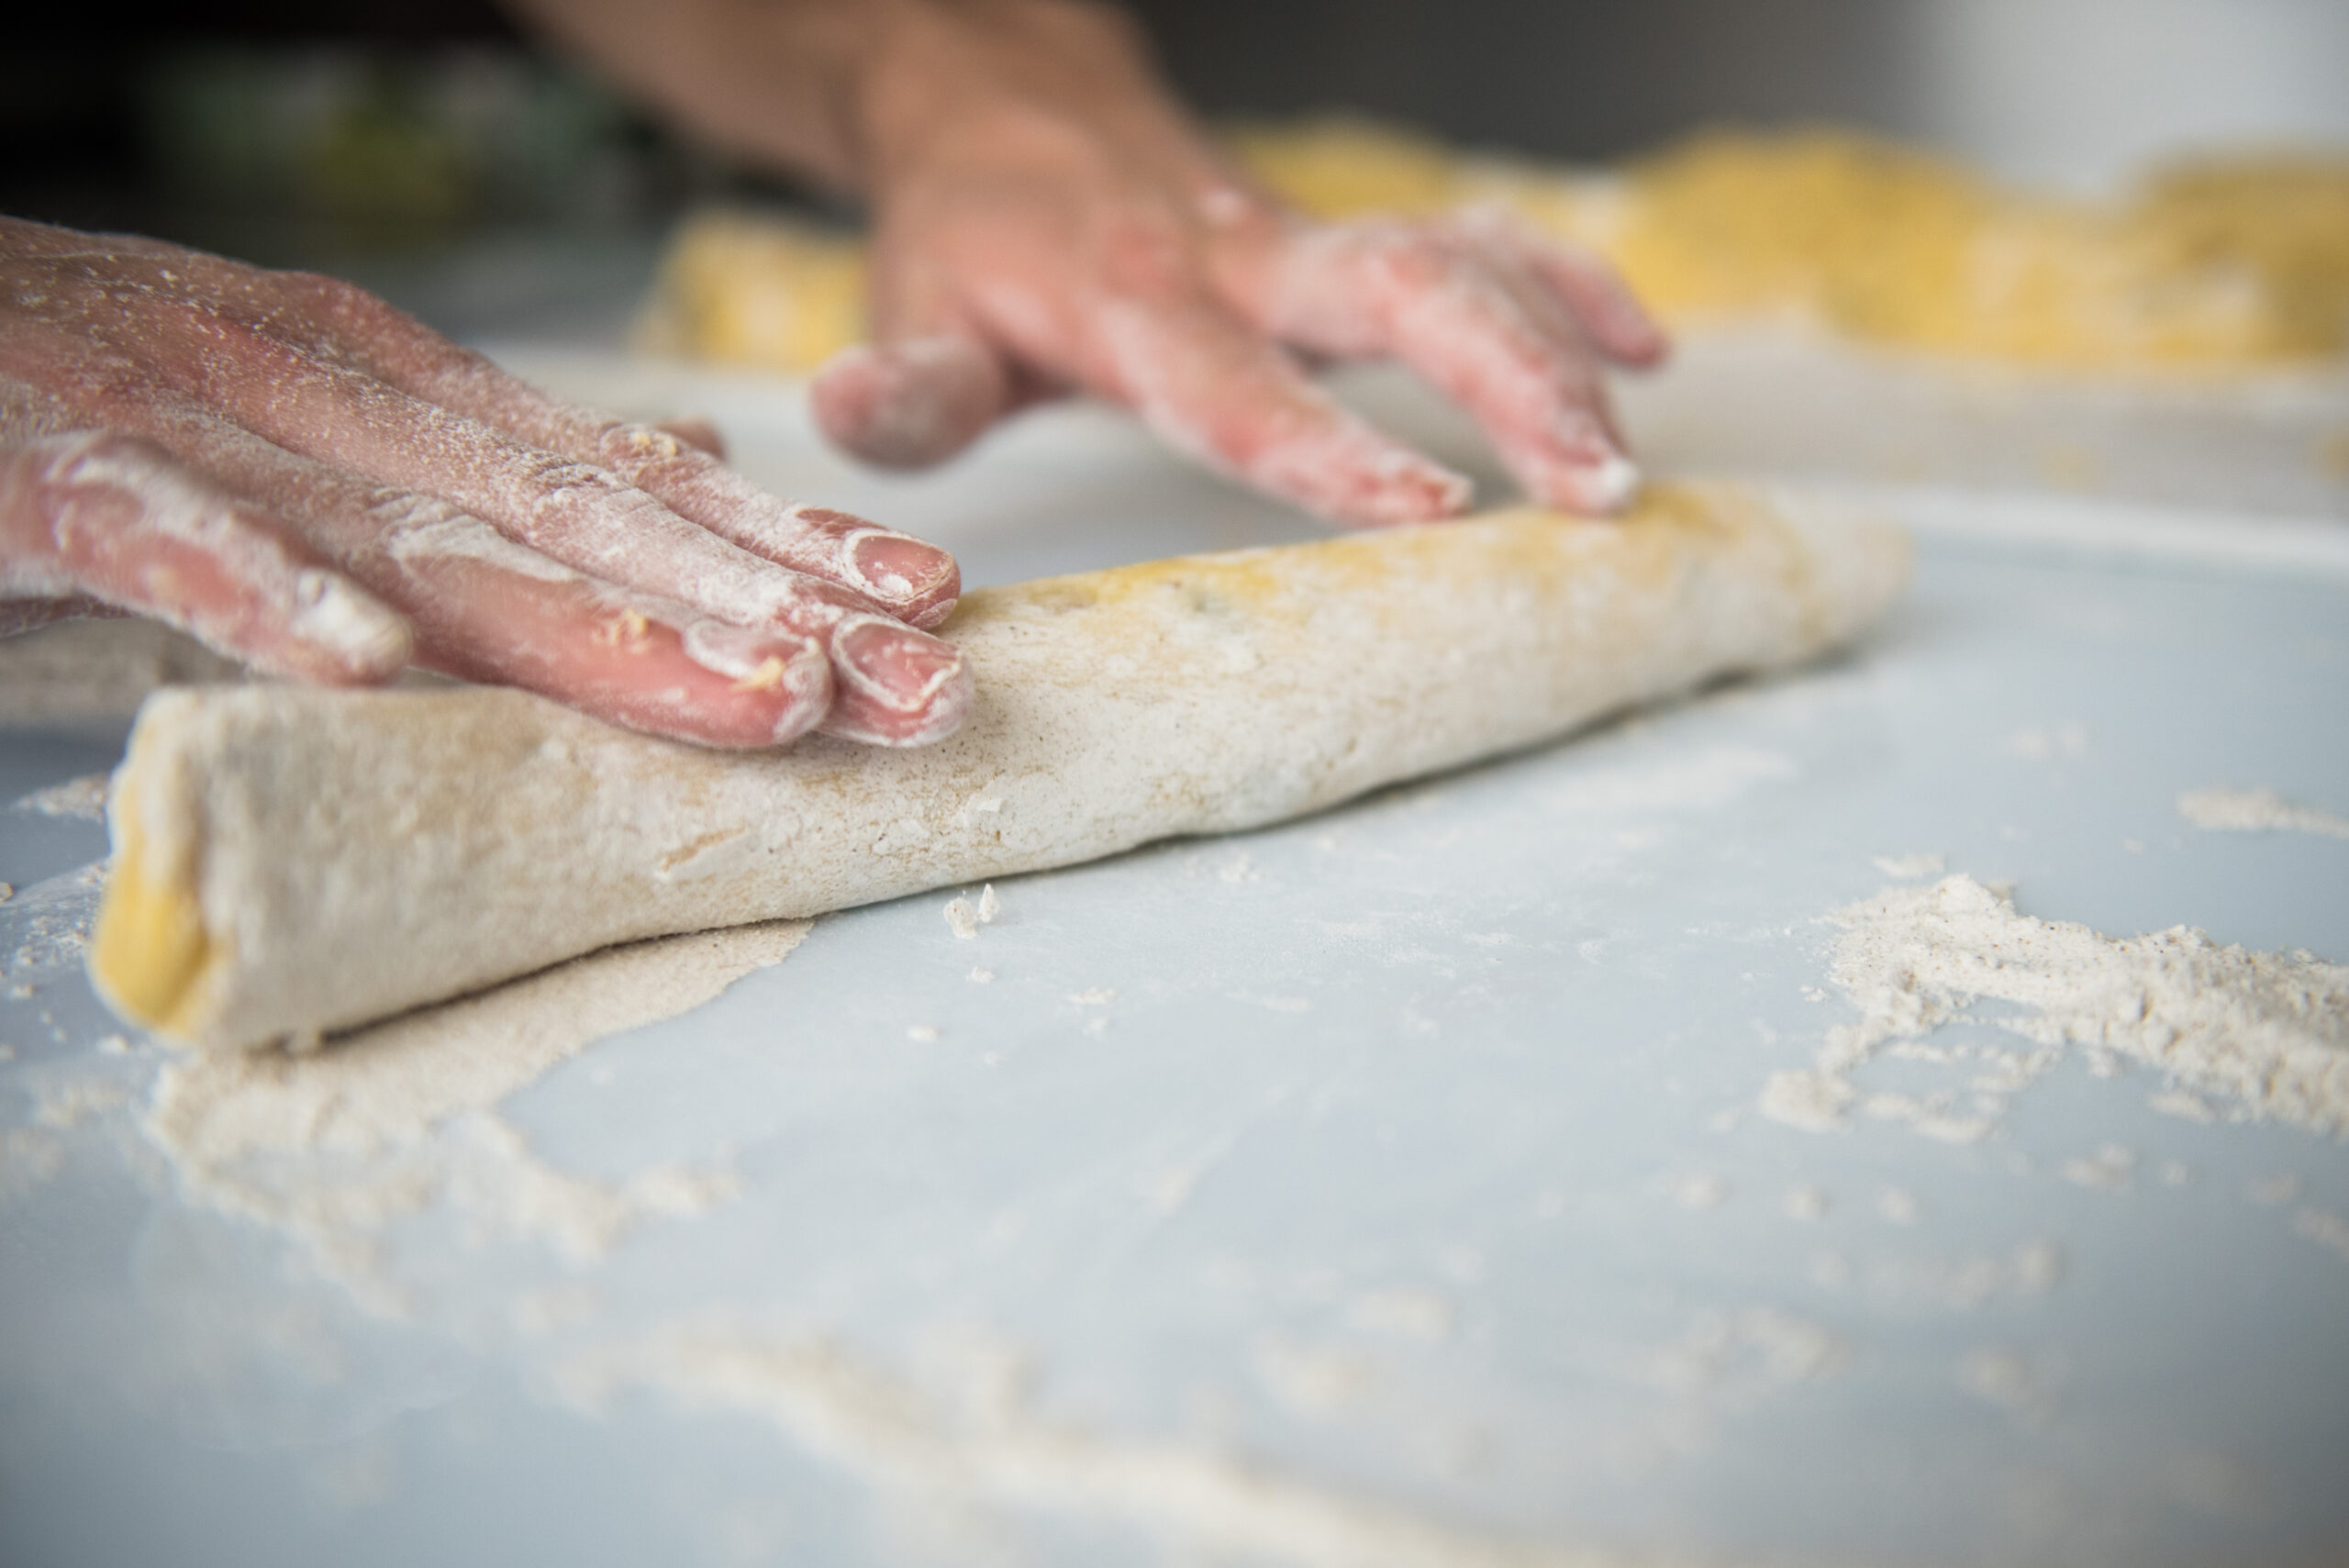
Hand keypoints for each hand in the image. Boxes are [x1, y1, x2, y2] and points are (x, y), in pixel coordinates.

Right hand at [0, 216, 969, 748]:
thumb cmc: (101, 394)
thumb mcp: (329, 418)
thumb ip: (493, 456)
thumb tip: (678, 454)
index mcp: (402, 392)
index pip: (632, 481)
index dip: (787, 543)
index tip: (929, 602)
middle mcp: (336, 400)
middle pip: (589, 524)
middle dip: (772, 610)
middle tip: (926, 686)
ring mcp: (205, 436)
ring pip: (439, 546)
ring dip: (609, 632)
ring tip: (768, 703)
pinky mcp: (62, 481)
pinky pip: (178, 547)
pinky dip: (274, 596)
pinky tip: (374, 666)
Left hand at [812, 1, 1667, 524]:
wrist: (1006, 116)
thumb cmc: (966, 242)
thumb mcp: (912, 312)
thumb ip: (909, 382)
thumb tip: (853, 410)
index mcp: (1133, 299)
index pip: (1244, 384)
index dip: (1332, 446)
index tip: (1432, 506)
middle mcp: (1237, 259)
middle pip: (1403, 290)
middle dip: (1512, 383)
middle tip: (1597, 489)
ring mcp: (1300, 241)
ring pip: (1459, 259)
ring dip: (1557, 349)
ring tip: (1625, 457)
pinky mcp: (1339, 240)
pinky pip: (1472, 239)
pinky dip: (1561, 284)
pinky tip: (1638, 349)